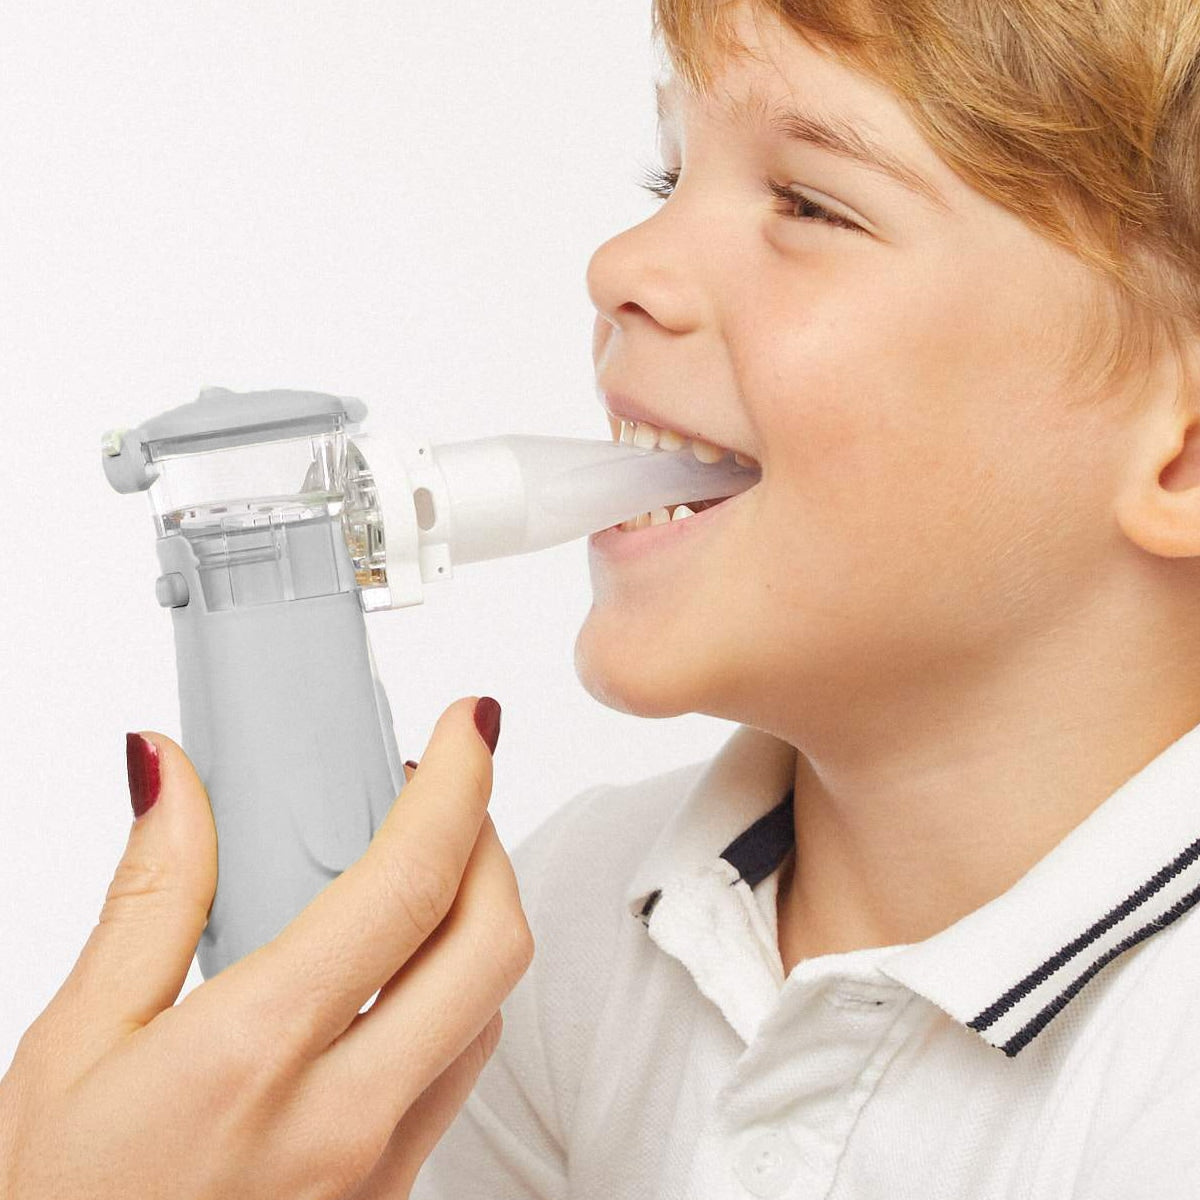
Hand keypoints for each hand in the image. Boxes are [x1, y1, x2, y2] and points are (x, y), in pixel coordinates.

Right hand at [0, 696, 531, 1199]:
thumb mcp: (75, 1045)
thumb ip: (149, 896)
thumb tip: (171, 776)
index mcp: (254, 1056)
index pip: (408, 886)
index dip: (459, 784)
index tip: (472, 726)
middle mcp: (342, 1116)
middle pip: (491, 942)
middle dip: (487, 842)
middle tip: (447, 794)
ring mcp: (379, 1169)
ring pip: (488, 1009)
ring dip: (476, 919)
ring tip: (418, 872)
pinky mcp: (390, 1198)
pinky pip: (459, 1075)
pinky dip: (454, 997)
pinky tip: (395, 975)